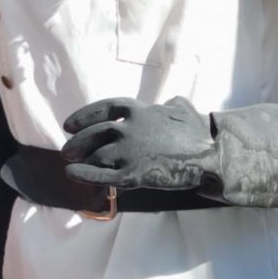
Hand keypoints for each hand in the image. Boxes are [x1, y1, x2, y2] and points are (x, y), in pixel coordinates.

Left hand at [61, 96, 217, 190]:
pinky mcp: (133, 174)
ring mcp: (128, 151)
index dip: (82, 117)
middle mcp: (127, 128)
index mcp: (137, 109)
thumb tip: (170, 103)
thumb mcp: (180, 108)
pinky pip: (102, 175)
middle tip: (67, 150)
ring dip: (82, 161)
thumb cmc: (198, 131)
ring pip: (96, 156)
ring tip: (71, 165)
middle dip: (77, 143)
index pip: (102, 110)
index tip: (69, 125)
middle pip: (93, 135)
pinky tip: (72, 175)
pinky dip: (84, 174)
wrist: (210, 153)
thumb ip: (169, 105)